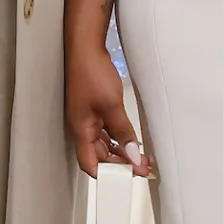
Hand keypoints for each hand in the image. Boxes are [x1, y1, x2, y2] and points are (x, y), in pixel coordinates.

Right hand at [66, 44, 150, 178]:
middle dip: (119, 163)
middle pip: (98, 155)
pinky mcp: (93, 107)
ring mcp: (87, 116)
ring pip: (103, 142)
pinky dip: (118, 136)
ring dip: (120, 150)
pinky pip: (105, 129)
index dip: (107, 174)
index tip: (128, 177)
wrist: (85, 46)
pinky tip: (129, 138)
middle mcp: (82, 126)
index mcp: (81, 129)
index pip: (90, 163)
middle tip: (141, 167)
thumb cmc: (91, 71)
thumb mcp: (112, 104)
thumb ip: (123, 131)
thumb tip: (131, 154)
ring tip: (139, 156)